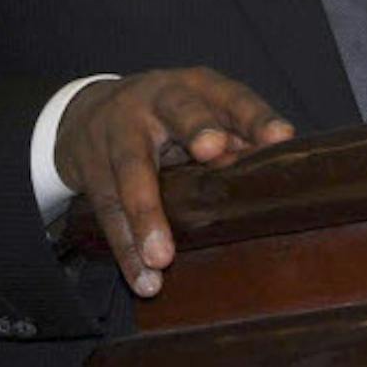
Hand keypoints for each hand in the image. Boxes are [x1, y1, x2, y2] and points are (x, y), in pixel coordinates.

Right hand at [53, 69, 293, 297]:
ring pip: (133, 172)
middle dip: (196, 127)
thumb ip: (236, 139)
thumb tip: (273, 175)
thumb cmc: (168, 118)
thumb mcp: (203, 114)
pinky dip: (126, 249)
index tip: (280, 137)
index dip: (256, 116)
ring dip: (148, 216)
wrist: (86, 112)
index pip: (233, 96)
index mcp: (198, 86)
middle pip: (179, 110)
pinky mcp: (92, 170)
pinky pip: (109, 212)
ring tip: (163, 258)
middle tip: (212, 149)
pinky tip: (144, 279)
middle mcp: (158, 100)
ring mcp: (119, 133)